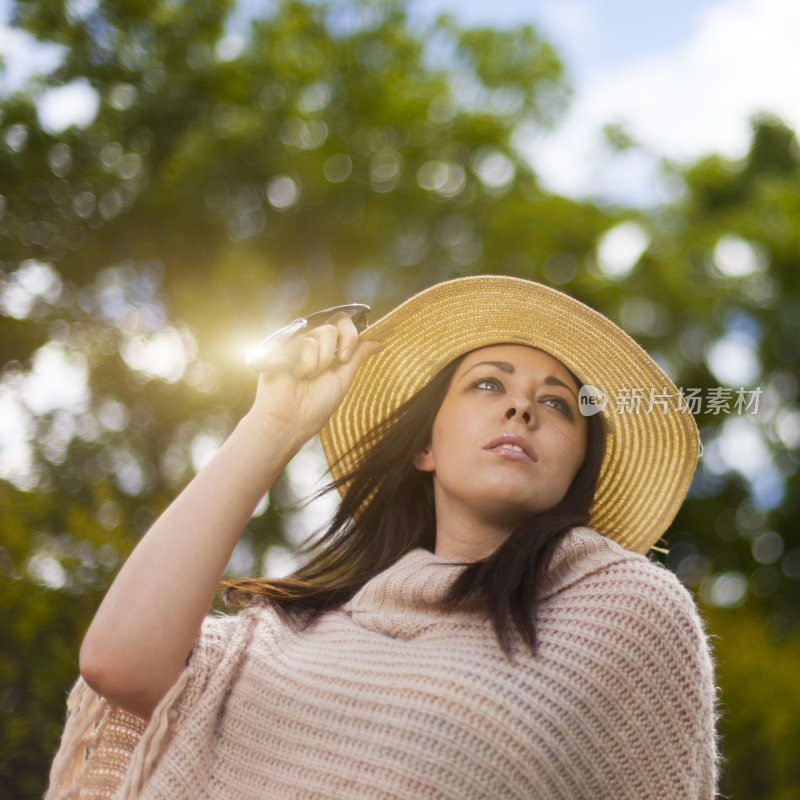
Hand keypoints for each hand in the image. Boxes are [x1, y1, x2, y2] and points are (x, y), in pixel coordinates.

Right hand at [246, 311, 382, 446]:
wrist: (291, 420)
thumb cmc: (316, 405)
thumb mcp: (343, 379)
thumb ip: (357, 356)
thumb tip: (378, 342)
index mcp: (329, 352)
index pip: (344, 325)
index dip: (351, 335)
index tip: (347, 358)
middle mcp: (314, 344)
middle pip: (338, 322)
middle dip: (345, 342)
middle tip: (339, 362)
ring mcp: (298, 343)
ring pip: (326, 332)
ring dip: (323, 361)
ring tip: (308, 377)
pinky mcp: (283, 345)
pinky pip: (307, 343)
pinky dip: (307, 364)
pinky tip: (295, 376)